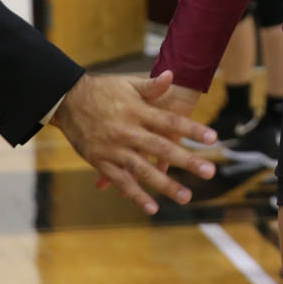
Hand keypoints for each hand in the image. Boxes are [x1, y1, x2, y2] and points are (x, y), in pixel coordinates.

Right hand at [51, 72, 219, 213]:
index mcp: (137, 111)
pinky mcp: (102, 161)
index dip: (192, 129)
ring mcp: (114, 149)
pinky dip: (135, 195)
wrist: (68, 100)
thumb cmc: (102, 90)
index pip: (170, 121)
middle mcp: (127, 131)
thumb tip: (172, 75)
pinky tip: (152, 208)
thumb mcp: (127, 83)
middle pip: (162, 148)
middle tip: (210, 172)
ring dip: (165, 184)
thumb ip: (151, 85)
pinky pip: (121, 181)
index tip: (213, 138)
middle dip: (187, 161)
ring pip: (143, 170)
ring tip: (186, 196)